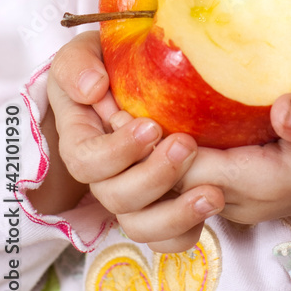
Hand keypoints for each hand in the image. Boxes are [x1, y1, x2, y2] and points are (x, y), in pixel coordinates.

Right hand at [30, 32, 223, 249]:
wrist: (134, 76)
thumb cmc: (106, 63)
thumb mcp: (84, 53)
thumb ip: (78, 65)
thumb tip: (92, 88)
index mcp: (82, 139)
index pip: (86, 162)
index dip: (117, 152)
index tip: (151, 126)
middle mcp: (105, 174)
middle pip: (116, 199)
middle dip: (154, 176)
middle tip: (187, 145)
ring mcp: (133, 192)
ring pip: (141, 227)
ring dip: (175, 213)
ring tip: (211, 192)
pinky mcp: (161, 202)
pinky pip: (167, 236)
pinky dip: (188, 229)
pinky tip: (212, 204)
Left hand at [126, 88, 290, 274]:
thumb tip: (284, 109)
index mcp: (257, 181)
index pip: (186, 171)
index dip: (152, 142)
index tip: (128, 100)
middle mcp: (233, 191)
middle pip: (165, 177)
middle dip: (133, 140)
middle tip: (104, 91)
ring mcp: (228, 187)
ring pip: (167, 174)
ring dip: (139, 141)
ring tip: (112, 92)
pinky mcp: (228, 174)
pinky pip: (183, 163)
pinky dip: (160, 136)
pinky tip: (147, 98)